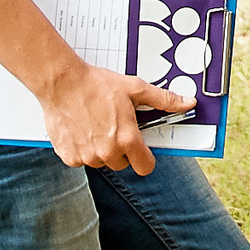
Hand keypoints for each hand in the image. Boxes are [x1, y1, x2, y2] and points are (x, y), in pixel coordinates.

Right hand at [37, 62, 194, 174]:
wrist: (62, 83)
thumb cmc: (96, 85)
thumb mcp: (135, 89)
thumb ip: (164, 100)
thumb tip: (187, 103)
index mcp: (126, 139)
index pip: (145, 167)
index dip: (145, 159)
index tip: (142, 150)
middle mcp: (107, 152)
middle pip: (122, 164)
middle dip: (122, 150)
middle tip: (115, 128)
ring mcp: (86, 156)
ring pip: (100, 162)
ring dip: (101, 150)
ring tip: (97, 126)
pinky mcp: (68, 156)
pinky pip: (80, 160)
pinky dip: (82, 149)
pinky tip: (82, 130)